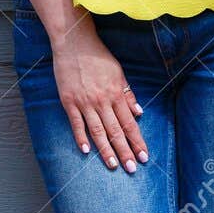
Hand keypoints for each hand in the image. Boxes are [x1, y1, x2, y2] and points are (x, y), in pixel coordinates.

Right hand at [50, 27, 148, 172]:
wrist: (74, 43)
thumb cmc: (97, 57)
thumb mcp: (118, 72)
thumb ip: (127, 94)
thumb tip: (139, 113)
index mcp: (116, 93)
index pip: (129, 123)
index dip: (137, 141)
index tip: (144, 157)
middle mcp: (102, 101)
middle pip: (115, 131)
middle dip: (125, 151)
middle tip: (131, 169)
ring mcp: (84, 102)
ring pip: (97, 131)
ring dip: (106, 150)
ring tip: (112, 165)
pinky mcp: (69, 101)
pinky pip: (76, 123)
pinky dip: (81, 137)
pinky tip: (87, 150)